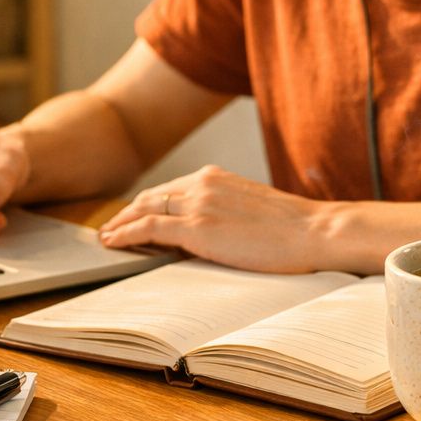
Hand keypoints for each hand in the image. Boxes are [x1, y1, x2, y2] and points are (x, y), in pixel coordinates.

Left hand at [99, 166, 328, 272]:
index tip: (133, 216)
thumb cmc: (294, 230)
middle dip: (127, 212)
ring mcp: (198, 203)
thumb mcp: (252, 211)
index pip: (170, 190)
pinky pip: (148, 228)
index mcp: (215, 177)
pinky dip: (125, 234)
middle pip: (151, 197)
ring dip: (120, 224)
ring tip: (106, 238)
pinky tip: (112, 243)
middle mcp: (202, 183)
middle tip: (111, 228)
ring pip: (144, 209)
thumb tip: (209, 233)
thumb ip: (225, 213)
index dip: (147, 204)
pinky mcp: (197, 227)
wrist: (314, 231)